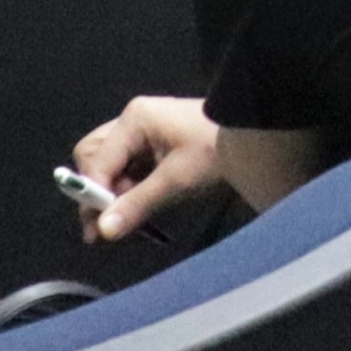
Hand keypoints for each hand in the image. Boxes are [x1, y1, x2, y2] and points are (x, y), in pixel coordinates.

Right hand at [70, 95, 220, 242]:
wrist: (256, 138)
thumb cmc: (216, 152)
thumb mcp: (176, 180)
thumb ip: (137, 204)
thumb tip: (103, 230)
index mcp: (135, 120)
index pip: (96, 161)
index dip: (94, 194)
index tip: (98, 227)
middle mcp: (133, 121)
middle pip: (94, 158)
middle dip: (98, 191)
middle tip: (106, 225)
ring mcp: (143, 131)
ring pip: (109, 165)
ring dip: (112, 193)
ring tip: (122, 221)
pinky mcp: (153, 144)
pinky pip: (127, 168)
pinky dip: (127, 189)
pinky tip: (134, 210)